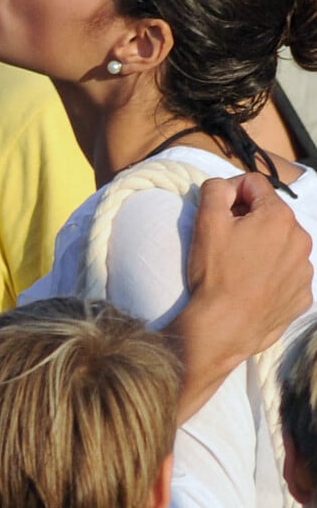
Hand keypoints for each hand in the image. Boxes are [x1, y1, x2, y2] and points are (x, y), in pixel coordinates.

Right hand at [189, 172, 312, 356]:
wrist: (224, 327)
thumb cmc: (215, 272)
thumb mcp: (206, 220)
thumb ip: (216, 188)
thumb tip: (227, 187)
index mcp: (279, 216)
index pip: (254, 184)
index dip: (231, 193)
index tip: (219, 214)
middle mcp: (301, 240)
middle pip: (269, 213)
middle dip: (248, 220)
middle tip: (226, 241)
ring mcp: (305, 271)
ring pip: (280, 243)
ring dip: (261, 245)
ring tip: (238, 265)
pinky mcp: (303, 296)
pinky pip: (286, 272)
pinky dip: (271, 272)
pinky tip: (251, 284)